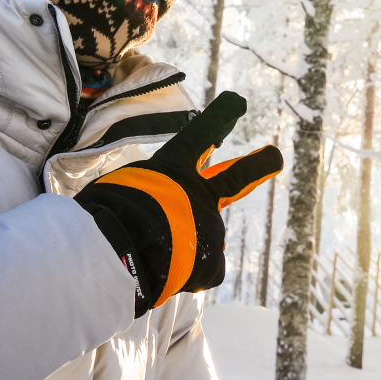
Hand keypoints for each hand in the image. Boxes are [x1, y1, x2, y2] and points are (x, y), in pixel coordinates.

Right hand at [73, 91, 282, 308]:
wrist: (117, 254)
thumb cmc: (106, 216)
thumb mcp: (117, 189)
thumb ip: (143, 196)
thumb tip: (153, 218)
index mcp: (171, 169)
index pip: (199, 135)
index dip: (220, 118)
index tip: (239, 102)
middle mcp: (199, 194)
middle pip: (236, 177)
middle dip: (257, 164)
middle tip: (274, 155)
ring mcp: (211, 226)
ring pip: (198, 241)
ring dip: (180, 250)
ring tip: (149, 257)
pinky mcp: (214, 262)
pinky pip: (200, 272)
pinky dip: (184, 277)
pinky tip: (164, 276)